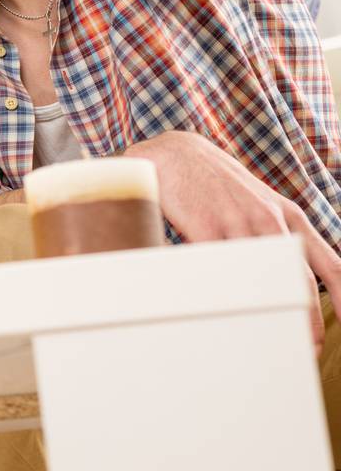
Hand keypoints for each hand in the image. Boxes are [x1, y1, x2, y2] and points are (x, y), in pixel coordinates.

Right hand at [128, 131, 340, 353]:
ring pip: (262, 280)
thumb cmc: (218, 187)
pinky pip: (220, 270)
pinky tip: (222, 309)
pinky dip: (223, 293)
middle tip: (303, 347)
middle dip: (305, 320)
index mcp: (289, 217)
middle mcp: (271, 220)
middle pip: (300, 281)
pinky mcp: (205, 225)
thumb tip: (290, 286)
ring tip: (262, 338)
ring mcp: (239, 222)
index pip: (333, 266)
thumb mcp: (258, 206)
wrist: (176, 153)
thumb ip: (277, 240)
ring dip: (265, 313)